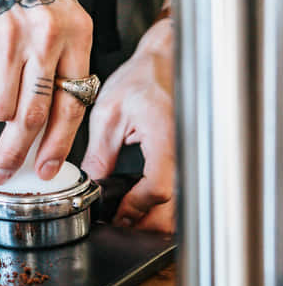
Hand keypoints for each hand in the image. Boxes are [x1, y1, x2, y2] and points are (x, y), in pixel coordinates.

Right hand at [0, 0, 92, 185]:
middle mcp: (47, 35)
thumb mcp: (55, 12)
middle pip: (32, 118)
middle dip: (15, 153)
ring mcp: (9, 37)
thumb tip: (48, 124)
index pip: (74, 104)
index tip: (47, 169)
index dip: (59, 145)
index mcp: (76, 30)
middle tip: (2, 172)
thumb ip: (59, 62)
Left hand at [82, 18, 174, 232]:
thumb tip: (90, 186)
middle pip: (174, 209)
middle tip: (118, 221)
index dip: (133, 208)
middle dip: (144, 222)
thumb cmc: (143, 79)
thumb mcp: (109, 114)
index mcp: (166, 138)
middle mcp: (187, 151)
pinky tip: (144, 200)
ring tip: (129, 212)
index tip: (114, 213)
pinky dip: (165, 205)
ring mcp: (195, 158)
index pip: (156, 190)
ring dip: (155, 217)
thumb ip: (100, 154)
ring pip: (181, 207)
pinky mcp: (195, 161)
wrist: (167, 62)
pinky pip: (183, 194)